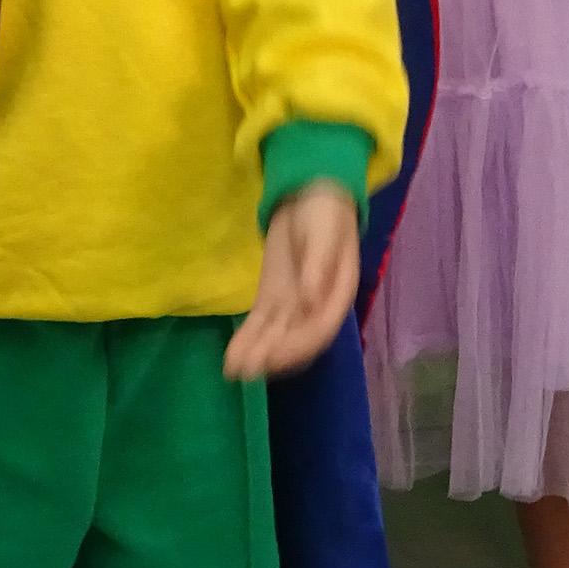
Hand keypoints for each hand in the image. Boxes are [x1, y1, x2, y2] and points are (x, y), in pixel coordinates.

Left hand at [226, 183, 359, 381]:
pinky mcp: (273, 298)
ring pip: (275, 337)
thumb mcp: (323, 234)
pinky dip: (247, 340)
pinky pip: (260, 324)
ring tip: (233, 371)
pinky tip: (231, 358)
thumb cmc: (325, 213)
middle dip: (272, 356)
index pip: (319, 330)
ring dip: (256, 354)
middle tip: (246, 371)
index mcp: (337, 294)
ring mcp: (293, 305)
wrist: (311, 196)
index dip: (297, 346)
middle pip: (295, 339)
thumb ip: (318, 267)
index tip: (272, 356)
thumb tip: (310, 302)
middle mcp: (316, 307)